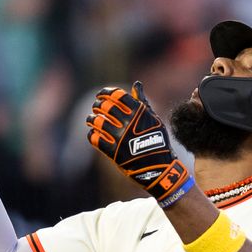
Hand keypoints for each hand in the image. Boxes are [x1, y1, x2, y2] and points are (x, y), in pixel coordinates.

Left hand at [86, 81, 193, 207]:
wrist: (160, 167)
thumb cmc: (158, 141)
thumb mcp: (154, 118)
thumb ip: (142, 101)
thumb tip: (136, 84)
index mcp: (138, 112)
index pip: (117, 95)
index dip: (106, 92)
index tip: (101, 94)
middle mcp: (128, 123)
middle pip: (105, 106)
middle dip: (97, 104)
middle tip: (96, 106)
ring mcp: (120, 137)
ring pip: (98, 121)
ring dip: (91, 118)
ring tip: (91, 119)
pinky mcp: (113, 152)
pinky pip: (96, 139)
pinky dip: (92, 134)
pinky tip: (94, 132)